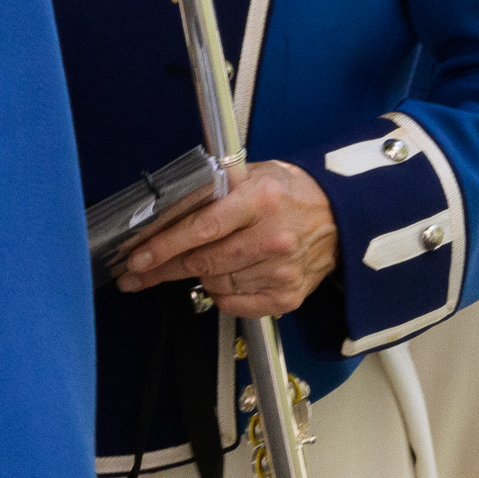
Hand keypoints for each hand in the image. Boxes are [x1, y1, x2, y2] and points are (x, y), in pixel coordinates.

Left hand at [113, 161, 341, 318]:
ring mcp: (281, 271)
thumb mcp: (255, 174)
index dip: (165, 245)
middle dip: (164, 268)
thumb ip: (214, 188)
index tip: (137, 258)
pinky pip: (234, 304)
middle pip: (203, 262)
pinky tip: (227, 277)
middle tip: (137, 273)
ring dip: (201, 276)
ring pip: (215, 285)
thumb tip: (165, 207)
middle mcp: (272, 238)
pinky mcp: (287, 297)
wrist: (341, 217)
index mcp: (260, 201)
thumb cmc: (290, 193)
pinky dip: (222, 294)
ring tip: (208, 260)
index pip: (203, 228)